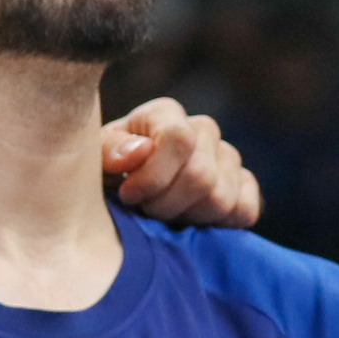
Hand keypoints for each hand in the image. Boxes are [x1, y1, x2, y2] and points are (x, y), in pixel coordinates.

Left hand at [102, 98, 260, 227]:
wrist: (122, 194)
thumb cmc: (104, 173)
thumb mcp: (92, 159)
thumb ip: (109, 151)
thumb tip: (141, 151)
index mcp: (165, 114)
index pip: (179, 139)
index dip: (154, 176)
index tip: (128, 195)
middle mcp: (203, 129)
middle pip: (201, 176)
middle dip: (167, 204)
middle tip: (146, 210)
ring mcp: (227, 157)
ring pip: (222, 198)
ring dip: (188, 217)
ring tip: (165, 215)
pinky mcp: (245, 185)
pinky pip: (246, 209)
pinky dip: (220, 223)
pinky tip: (193, 221)